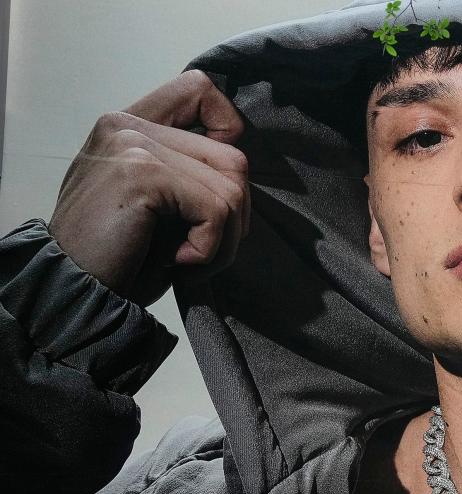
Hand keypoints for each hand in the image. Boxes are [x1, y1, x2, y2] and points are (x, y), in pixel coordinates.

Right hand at [48, 70, 248, 306]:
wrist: (75, 290)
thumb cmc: (119, 256)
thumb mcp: (158, 204)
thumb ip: (187, 171)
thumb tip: (239, 173)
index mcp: (129, 126)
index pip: (199, 89)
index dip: (228, 129)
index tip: (217, 184)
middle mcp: (127, 125)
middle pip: (233, 157)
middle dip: (234, 217)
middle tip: (201, 249)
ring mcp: (133, 144)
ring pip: (232, 187)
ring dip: (225, 240)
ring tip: (188, 259)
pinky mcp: (141, 173)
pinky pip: (217, 209)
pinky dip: (211, 249)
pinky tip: (179, 263)